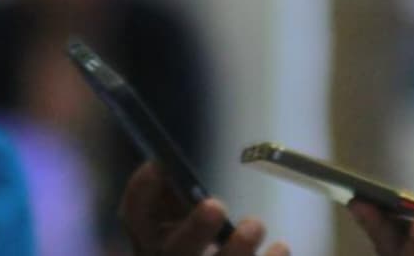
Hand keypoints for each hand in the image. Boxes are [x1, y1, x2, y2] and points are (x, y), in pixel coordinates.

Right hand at [120, 162, 289, 255]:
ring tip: (254, 224)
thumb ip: (178, 199)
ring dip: (236, 249)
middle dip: (194, 229)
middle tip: (216, 204)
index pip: (132, 217)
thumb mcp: (181, 219)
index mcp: (148, 242)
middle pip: (173, 252)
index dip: (141, 191)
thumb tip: (178, 171)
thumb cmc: (196, 240)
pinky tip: (281, 247)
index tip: (160, 165)